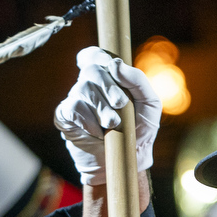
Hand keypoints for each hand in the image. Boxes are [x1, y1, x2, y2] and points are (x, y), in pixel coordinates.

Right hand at [54, 47, 159, 187]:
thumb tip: (115, 64)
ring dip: (101, 107)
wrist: (129, 161)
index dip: (99, 56)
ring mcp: (77, 101)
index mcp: (109, 78)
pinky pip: (72, 108)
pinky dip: (87, 120)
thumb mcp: (150, 104)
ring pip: (83, 89)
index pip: (96, 55)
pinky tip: (97, 132)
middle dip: (109, 87)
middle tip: (121, 105)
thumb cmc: (140, 131)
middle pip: (92, 70)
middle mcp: (90, 86)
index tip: (112, 67)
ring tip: (112, 125)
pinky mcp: (66, 118)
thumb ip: (137, 80)